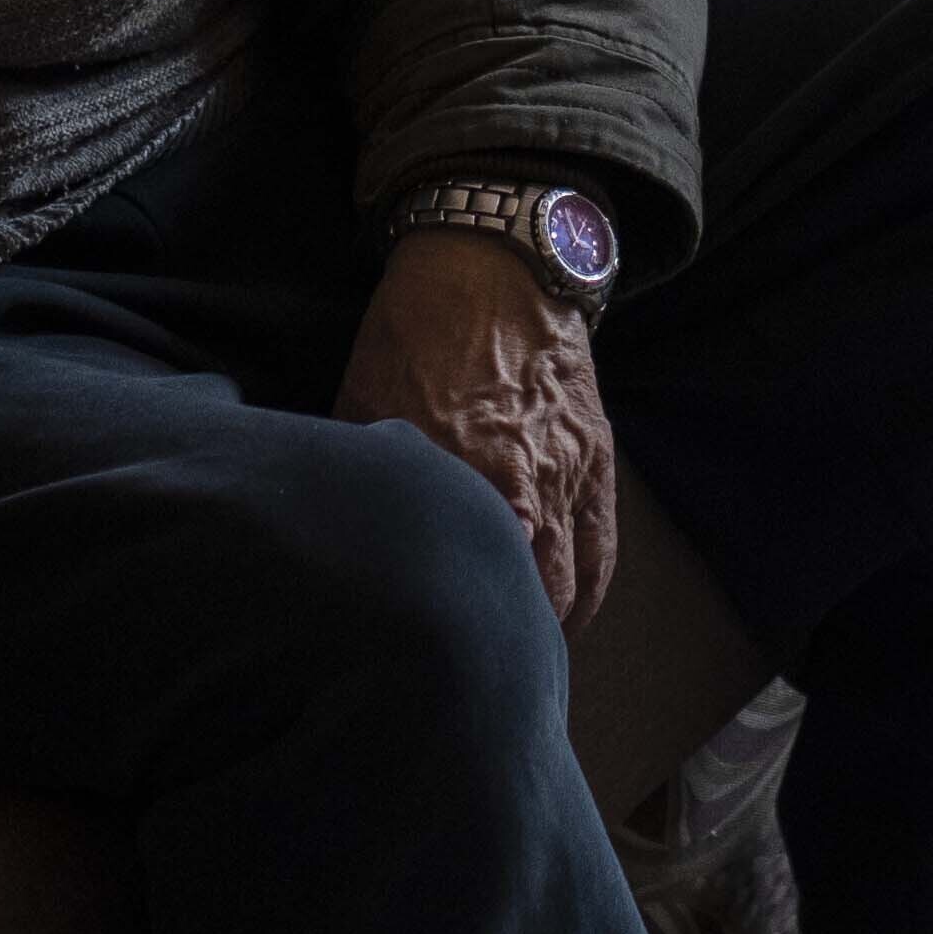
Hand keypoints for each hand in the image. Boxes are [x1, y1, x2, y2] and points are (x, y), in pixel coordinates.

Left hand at [340, 227, 619, 622]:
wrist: (493, 262)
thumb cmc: (418, 329)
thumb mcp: (364, 402)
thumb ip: (363, 471)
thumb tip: (329, 524)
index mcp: (463, 475)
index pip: (467, 578)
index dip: (450, 628)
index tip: (422, 659)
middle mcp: (525, 486)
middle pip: (528, 598)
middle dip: (503, 640)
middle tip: (470, 671)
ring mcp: (569, 474)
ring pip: (573, 585)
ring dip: (547, 627)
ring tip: (516, 657)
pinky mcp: (597, 458)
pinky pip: (603, 549)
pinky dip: (588, 593)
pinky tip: (567, 617)